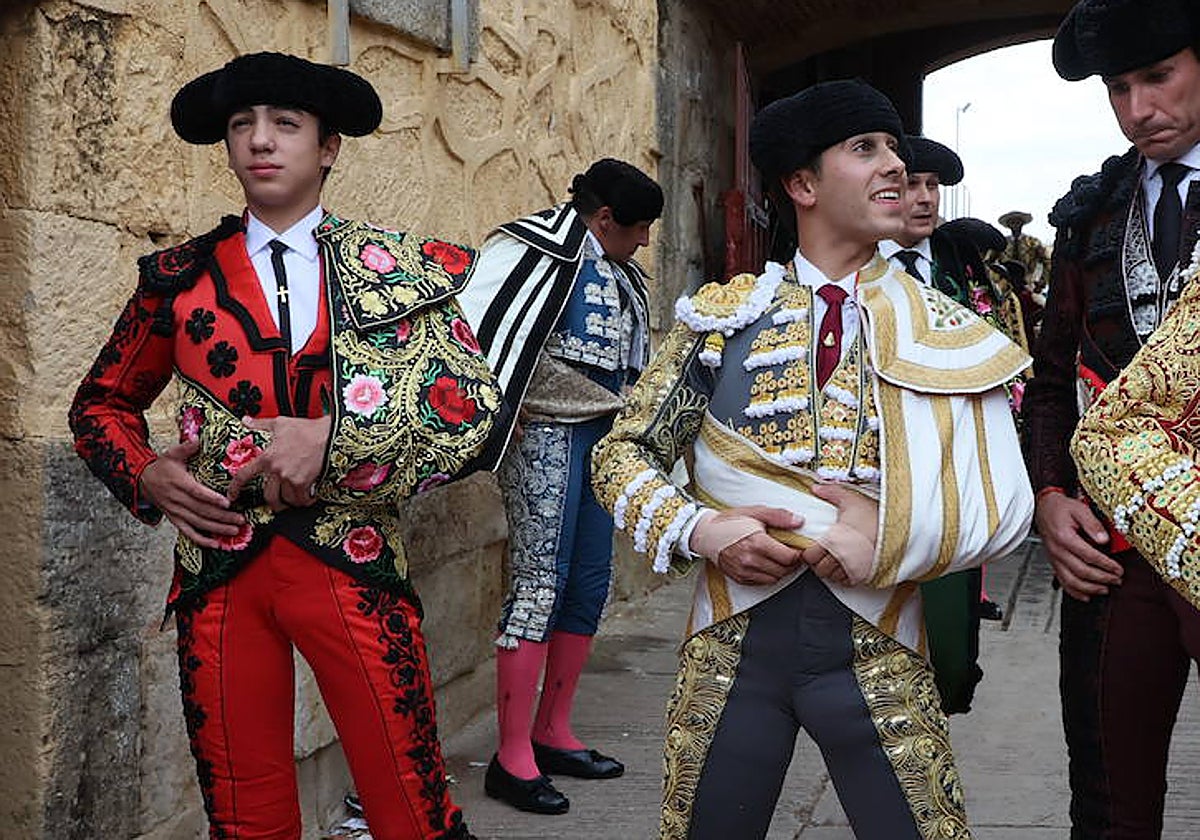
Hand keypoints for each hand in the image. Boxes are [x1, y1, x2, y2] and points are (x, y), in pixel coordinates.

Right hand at [139, 438, 244, 547]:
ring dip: (217, 528)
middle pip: (202, 510)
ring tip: (234, 531)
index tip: (227, 503)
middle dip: (222, 517)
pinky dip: (201, 540)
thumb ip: (186, 447)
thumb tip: (197, 439)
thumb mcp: (171, 454)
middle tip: (241, 520)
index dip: (211, 498)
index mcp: (179, 482)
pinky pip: (187, 532)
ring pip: (198, 523)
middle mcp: (177, 499)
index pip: (197, 492)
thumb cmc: (161, 467)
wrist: (142, 480)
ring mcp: (175, 511)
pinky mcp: (174, 519)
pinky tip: (214, 544)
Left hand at [227, 415, 331, 510]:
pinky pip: (301, 499)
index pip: (244, 476)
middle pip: (268, 496)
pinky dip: (304, 500)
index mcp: (267, 458)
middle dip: (272, 503)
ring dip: (290, 501)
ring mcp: (291, 478)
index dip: (235, 487)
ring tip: (294, 498)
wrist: (327, 435)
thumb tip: (247, 420)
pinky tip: (307, 496)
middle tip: (276, 503)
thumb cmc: (306, 430)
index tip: (233, 495)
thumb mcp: (280, 424)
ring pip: (285, 500)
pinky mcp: (305, 483)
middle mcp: (277, 470)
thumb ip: (260, 424)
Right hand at [689, 506, 804, 585]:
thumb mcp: (755, 512)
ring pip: (774, 579)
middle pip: (783, 570)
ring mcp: (744, 571)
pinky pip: (762, 582)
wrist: (706, 534)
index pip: (788, 557)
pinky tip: (767, 564)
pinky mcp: (740, 578)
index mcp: (757, 543)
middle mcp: (750, 560)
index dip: (798, 554)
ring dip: (781, 570)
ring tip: (780, 559)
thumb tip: (799, 521)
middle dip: (791, 563)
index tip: (799, 549)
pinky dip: (769, 575)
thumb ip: (779, 516)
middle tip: (792, 554)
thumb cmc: (730, 521)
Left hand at [800, 483, 878, 585]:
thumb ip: (831, 492)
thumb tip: (816, 487)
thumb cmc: (875, 517)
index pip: (809, 557)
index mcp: (832, 541)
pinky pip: (846, 582)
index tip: (811, 548)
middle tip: (821, 554)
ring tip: (833, 559)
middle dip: (818, 563)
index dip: (808, 553)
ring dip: (830, 570)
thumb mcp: (851, 499)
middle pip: (819, 570)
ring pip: (832, 577)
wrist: (899, 530)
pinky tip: (845, 566)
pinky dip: (843, 576)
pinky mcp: (864, 575)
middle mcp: (840, 558)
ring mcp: (852, 568)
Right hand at [1035, 491, 1120, 600]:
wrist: (1042, 508)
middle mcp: (1058, 550)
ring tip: (1105, 589)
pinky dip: (1074, 592)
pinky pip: (1062, 581)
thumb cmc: (1060, 508)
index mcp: (1065, 537)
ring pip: (1071, 580)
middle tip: (1116, 580)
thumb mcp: (1079, 509)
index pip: (1089, 556)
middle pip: (1081, 571)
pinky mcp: (1054, 562)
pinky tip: (1085, 596)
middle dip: (1102, 578)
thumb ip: (1093, 524)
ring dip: (1090, 588)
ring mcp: (1055, 558)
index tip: (1118, 569)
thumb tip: (1104, 539)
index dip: (1106, 564)